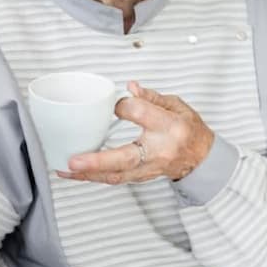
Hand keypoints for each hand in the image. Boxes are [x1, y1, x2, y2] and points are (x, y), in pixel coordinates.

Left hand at [59, 81, 213, 184]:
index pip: (142, 114)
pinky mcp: (141, 177)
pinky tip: (76, 173)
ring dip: (88, 174)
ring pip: (116, 175)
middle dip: (97, 162)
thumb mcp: (176, 105)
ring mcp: (149, 168)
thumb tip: (129, 87)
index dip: (125, 105)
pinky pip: (115, 179)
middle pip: (125, 159)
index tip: (115, 102)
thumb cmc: (189, 130)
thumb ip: (150, 97)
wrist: (202, 159)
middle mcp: (159, 151)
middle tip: (73, 161)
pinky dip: (94, 177)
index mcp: (170, 127)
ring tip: (64, 169)